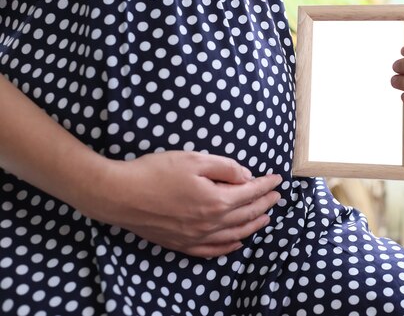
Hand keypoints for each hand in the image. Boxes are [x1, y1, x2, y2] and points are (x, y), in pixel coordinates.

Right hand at [82, 151, 281, 257]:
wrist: (119, 195)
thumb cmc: (155, 172)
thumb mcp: (194, 159)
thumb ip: (225, 168)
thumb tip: (246, 177)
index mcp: (216, 200)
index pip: (250, 193)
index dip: (266, 185)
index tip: (277, 179)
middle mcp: (210, 223)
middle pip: (246, 215)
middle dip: (264, 204)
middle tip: (277, 197)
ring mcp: (196, 237)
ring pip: (234, 234)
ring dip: (253, 226)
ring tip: (265, 219)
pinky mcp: (181, 244)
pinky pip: (212, 250)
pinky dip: (229, 247)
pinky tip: (237, 243)